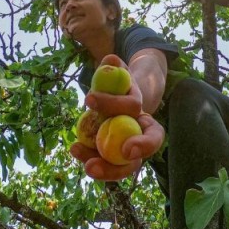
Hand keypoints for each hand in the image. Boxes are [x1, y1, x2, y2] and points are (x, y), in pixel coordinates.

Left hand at [69, 55, 165, 181]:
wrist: (114, 96)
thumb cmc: (118, 84)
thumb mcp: (120, 74)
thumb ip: (116, 68)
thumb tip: (110, 61)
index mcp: (147, 123)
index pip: (153, 137)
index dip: (143, 146)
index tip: (126, 149)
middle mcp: (137, 140)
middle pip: (132, 161)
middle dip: (114, 167)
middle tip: (93, 164)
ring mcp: (122, 150)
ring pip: (115, 167)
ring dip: (97, 166)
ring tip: (75, 151)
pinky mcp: (106, 153)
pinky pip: (99, 160)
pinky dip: (86, 155)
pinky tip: (74, 148)